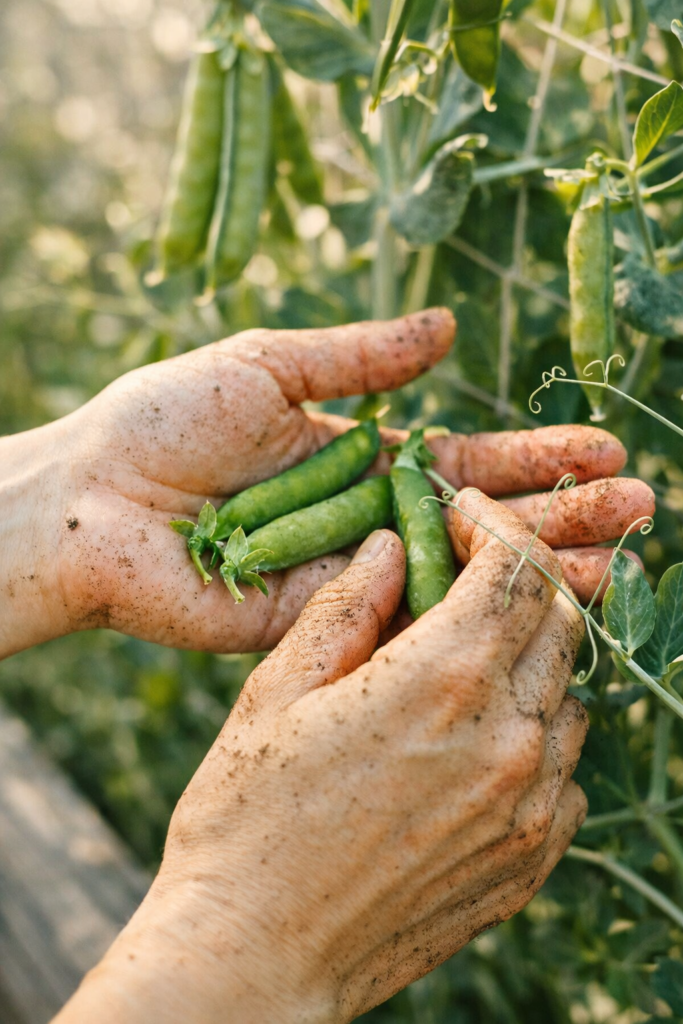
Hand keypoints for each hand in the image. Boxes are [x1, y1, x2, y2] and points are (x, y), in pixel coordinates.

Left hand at [0, 308, 652, 657]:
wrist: (92, 500)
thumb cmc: (165, 423)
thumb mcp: (269, 368)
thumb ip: (361, 360)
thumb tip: (447, 330)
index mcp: (359, 462)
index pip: (468, 463)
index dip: (533, 458)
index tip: (603, 449)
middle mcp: (368, 524)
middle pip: (482, 524)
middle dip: (561, 514)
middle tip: (639, 507)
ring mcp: (351, 580)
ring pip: (460, 580)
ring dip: (539, 569)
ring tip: (617, 557)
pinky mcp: (324, 628)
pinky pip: (408, 622)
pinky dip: (470, 616)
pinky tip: (531, 608)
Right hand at [53, 496, 586, 1023]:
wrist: (257, 955)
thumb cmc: (248, 818)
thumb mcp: (278, 690)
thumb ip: (347, 605)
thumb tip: (391, 545)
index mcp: (442, 680)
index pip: (514, 566)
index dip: (492, 524)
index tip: (459, 513)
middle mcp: (507, 738)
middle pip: (557, 617)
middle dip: (519, 577)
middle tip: (465, 572)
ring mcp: (531, 805)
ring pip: (569, 691)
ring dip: (528, 656)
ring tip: (463, 657)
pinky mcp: (533, 859)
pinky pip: (565, 769)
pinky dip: (534, 732)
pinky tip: (476, 737)